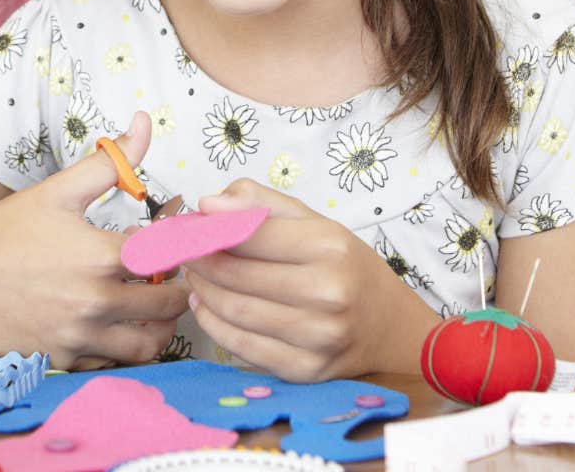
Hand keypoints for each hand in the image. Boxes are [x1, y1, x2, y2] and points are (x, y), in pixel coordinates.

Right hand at [0, 112, 188, 369]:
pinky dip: (124, 348)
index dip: (182, 246)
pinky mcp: (64, 360)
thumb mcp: (58, 191)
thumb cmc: (2, 230)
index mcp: (102, 256)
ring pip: (150, 344)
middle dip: (178, 288)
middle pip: (170, 305)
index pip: (173, 256)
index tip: (177, 240)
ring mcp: (80, 337)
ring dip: (159, 325)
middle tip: (170, 275)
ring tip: (149, 304)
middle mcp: (97, 302)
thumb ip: (111, 162)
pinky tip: (115, 323)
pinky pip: (114, 364)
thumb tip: (144, 123)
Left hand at [184, 179, 437, 381]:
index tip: (188, 223)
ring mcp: (317, 337)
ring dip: (202, 291)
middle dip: (199, 260)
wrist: (389, 328)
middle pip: (236, 274)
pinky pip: (241, 347)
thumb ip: (263, 205)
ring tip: (195, 276)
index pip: (250, 233)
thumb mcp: (317, 223)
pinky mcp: (305, 370)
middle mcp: (328, 294)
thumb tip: (207, 203)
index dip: (209, 227)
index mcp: (330, 248)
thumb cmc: (347, 268)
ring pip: (234, 311)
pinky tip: (205, 306)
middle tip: (184, 251)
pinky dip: (213, 324)